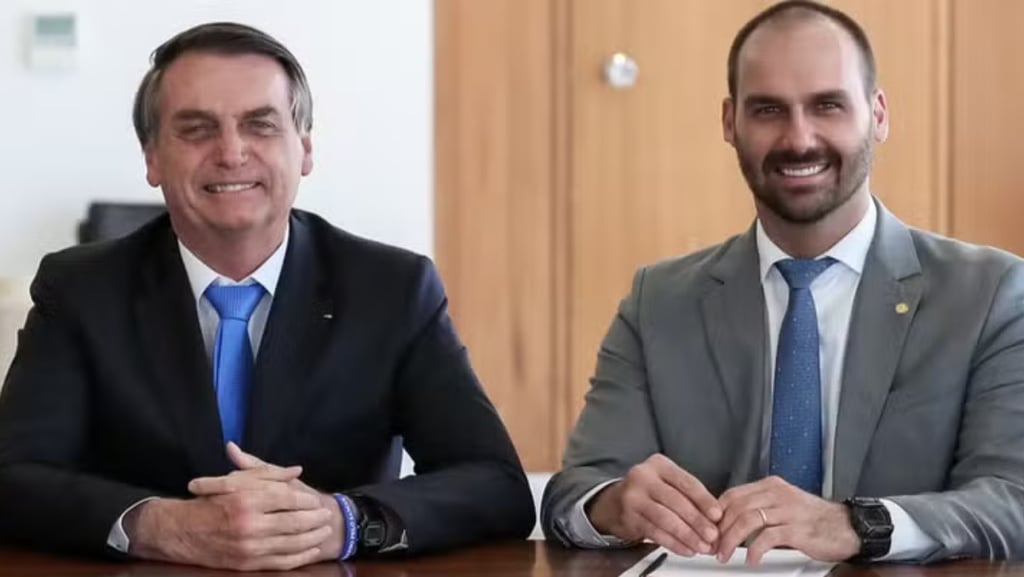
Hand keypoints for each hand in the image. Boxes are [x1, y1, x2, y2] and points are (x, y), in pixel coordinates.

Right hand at [128, 482, 331, 570]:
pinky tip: (312, 550)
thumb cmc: (212, 501)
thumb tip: (297, 469)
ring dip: (313, 538)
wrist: (182, 531)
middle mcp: (250, 524)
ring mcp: (249, 547)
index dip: (306, 500)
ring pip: (291, 543)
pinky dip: (301, 557)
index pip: (288, 499)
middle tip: (327, 515)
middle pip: (294, 522)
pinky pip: (281, 562)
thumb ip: (268, 473)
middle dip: (315, 519)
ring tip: (326, 531)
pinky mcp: (247, 564)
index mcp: (247, 499)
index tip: (317, 499)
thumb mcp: (238, 480)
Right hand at [587, 454, 721, 556]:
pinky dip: (673, 543)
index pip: (686, 482)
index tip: (717, 515)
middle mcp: (643, 477)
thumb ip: (688, 495)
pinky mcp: (629, 517)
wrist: (614, 502)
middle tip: (712, 535)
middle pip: (676, 501)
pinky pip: (656, 533)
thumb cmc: (649, 492)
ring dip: (687, 535)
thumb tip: (714, 517)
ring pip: (666, 519)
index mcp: (659, 465)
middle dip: (697, 521)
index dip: (704, 500)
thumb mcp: (667, 483)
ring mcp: (633, 497)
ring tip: (701, 546)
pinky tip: (686, 549)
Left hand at [716, 476, 859, 564]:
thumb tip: (730, 522)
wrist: (848, 527)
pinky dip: (755, 549)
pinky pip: (768, 537)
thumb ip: (759, 508)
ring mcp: (788, 510)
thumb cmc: (813, 519)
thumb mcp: (783, 506)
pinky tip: (751, 559)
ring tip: (725, 555)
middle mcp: (778, 494)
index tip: (709, 530)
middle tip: (713, 546)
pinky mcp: (798, 529)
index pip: (733, 495)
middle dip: (720, 529)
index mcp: (771, 486)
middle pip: (736, 507)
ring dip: (731, 540)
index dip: (716, 514)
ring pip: (748, 521)